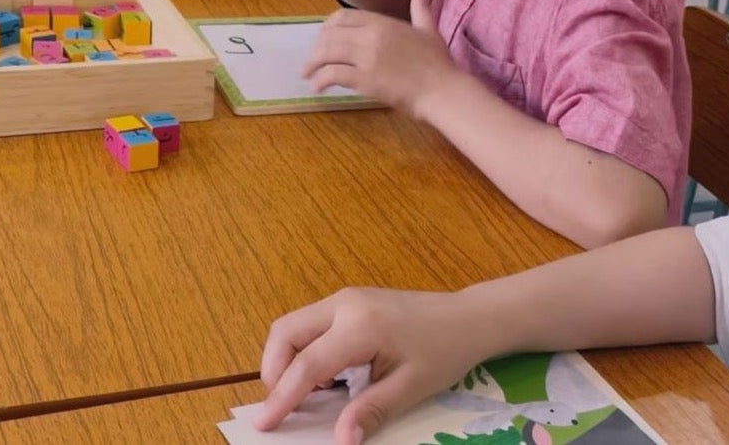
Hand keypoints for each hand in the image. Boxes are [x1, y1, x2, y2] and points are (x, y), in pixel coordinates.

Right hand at [255, 287, 483, 442]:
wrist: (466, 318)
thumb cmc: (442, 352)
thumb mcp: (409, 388)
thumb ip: (370, 411)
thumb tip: (339, 441)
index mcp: (360, 326)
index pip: (308, 364)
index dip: (282, 396)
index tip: (262, 424)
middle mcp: (344, 304)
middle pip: (286, 332)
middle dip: (273, 370)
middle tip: (283, 406)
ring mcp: (346, 298)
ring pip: (294, 324)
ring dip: (286, 359)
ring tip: (306, 394)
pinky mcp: (349, 301)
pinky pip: (310, 323)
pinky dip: (303, 349)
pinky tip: (326, 375)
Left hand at [302, 0, 452, 115]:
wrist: (442, 90)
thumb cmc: (437, 62)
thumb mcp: (429, 28)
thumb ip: (421, 7)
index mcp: (383, 22)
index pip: (343, 16)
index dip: (328, 26)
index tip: (324, 37)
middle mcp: (370, 36)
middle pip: (330, 34)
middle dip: (317, 47)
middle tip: (313, 59)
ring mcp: (366, 58)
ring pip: (327, 53)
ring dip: (313, 63)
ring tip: (308, 74)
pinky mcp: (364, 80)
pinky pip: (333, 75)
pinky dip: (320, 80)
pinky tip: (318, 87)